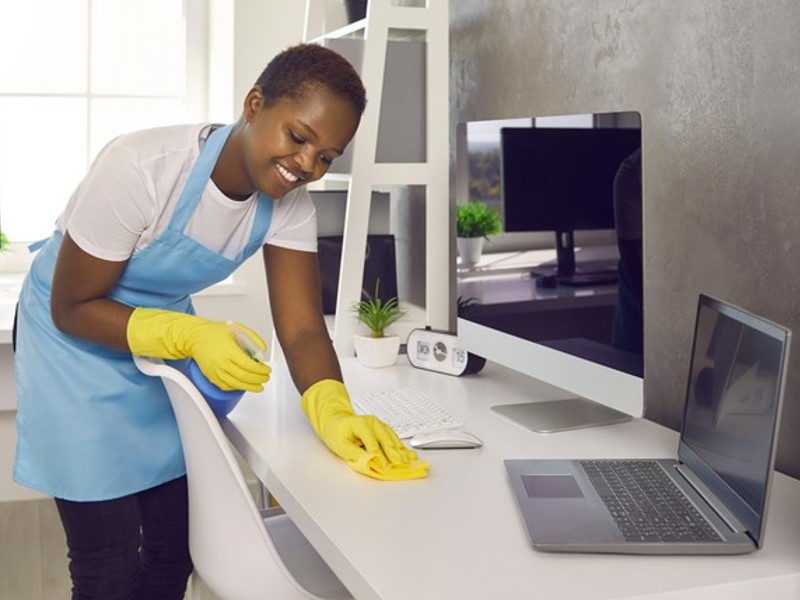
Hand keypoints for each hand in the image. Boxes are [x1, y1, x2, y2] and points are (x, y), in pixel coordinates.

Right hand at [127, 307, 270, 390]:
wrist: (194, 337)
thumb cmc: (214, 333)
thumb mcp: (237, 329)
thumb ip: (252, 338)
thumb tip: (262, 350)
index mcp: (229, 351)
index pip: (248, 365)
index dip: (260, 370)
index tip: (267, 370)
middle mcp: (222, 363)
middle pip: (244, 377)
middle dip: (258, 379)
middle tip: (265, 378)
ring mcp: (215, 371)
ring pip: (236, 384)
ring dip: (250, 387)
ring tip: (259, 386)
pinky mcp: (211, 377)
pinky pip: (226, 386)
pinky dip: (237, 388)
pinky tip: (244, 385)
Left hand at [301, 379, 429, 479]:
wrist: (336, 421)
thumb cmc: (336, 432)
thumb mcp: (340, 445)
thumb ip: (354, 454)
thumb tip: (369, 461)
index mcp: (360, 424)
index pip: (372, 442)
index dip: (379, 455)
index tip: (384, 466)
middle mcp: (372, 422)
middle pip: (385, 440)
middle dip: (394, 453)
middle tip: (401, 464)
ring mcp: (379, 424)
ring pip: (392, 438)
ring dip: (400, 450)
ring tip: (407, 460)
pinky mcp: (382, 428)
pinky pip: (393, 438)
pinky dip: (401, 447)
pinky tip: (408, 453)